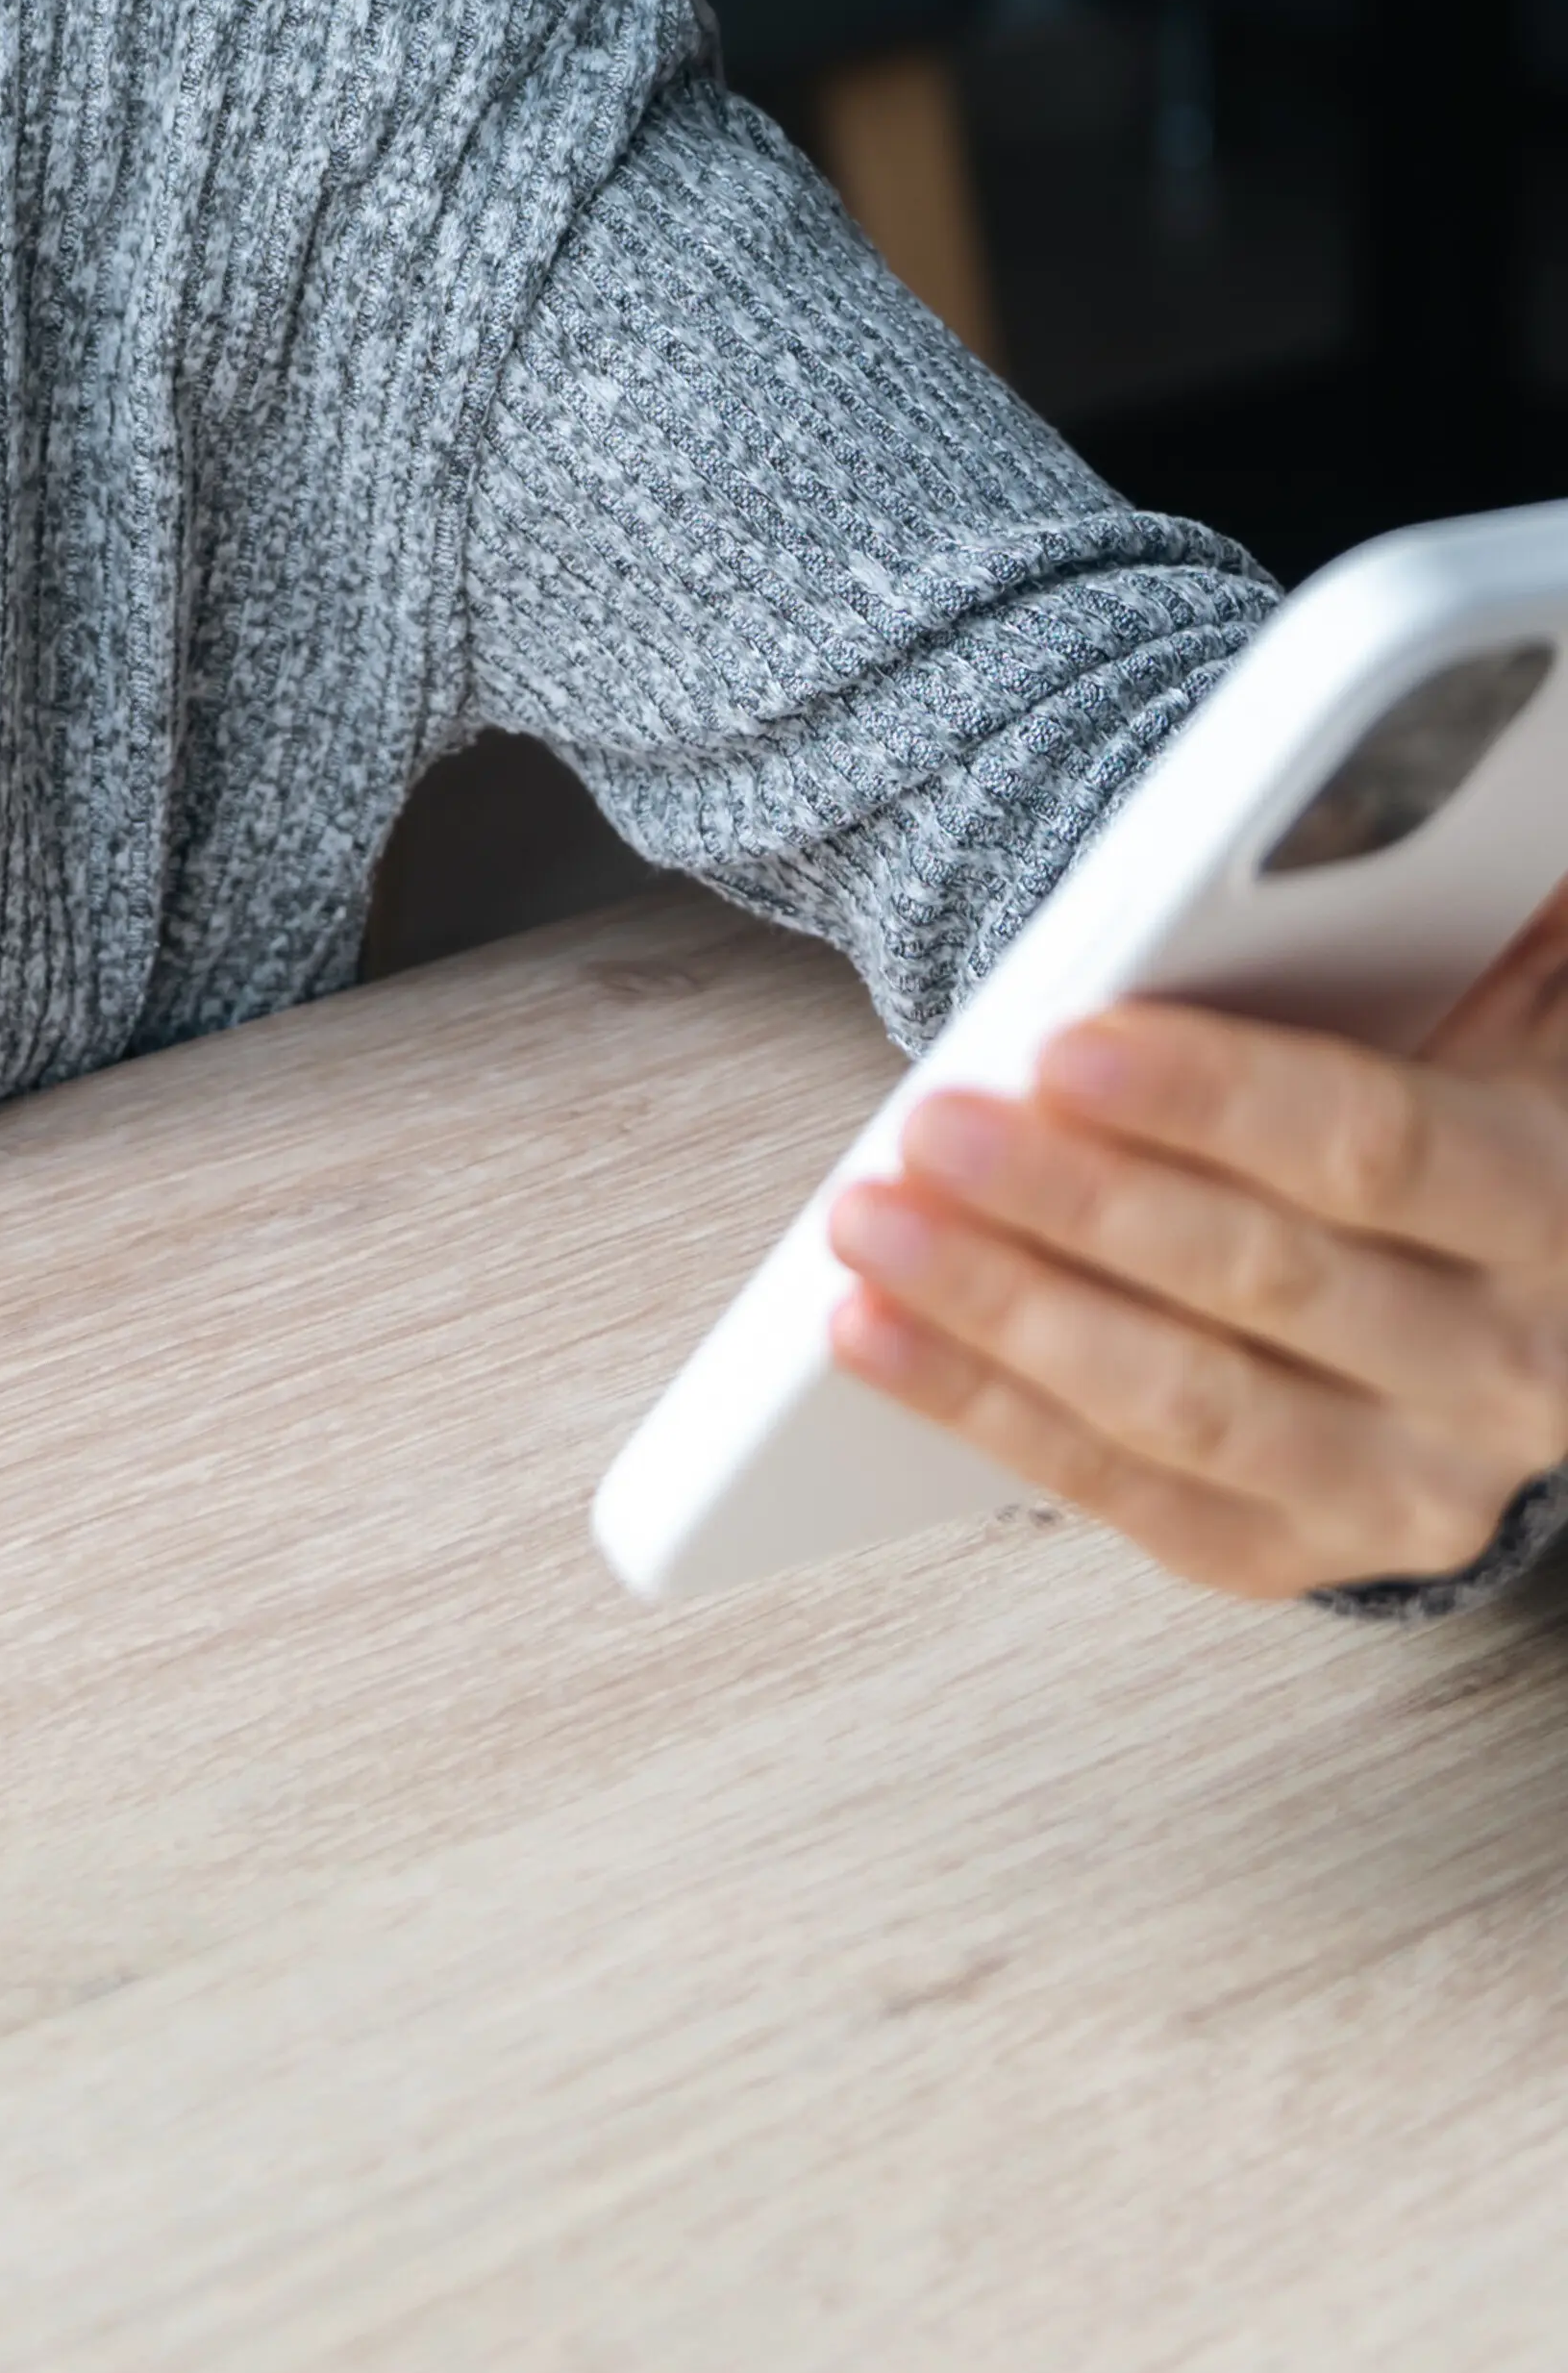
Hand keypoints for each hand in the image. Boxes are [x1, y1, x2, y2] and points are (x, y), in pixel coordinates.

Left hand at [825, 887, 1567, 1599]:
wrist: (1519, 1286)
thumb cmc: (1452, 1101)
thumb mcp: (1489, 1001)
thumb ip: (1424, 925)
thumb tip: (1322, 823)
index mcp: (1552, 1198)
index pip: (1373, 1147)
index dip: (1214, 1098)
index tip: (1062, 1045)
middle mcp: (1507, 1365)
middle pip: (1259, 1279)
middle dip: (1072, 1200)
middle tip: (930, 1129)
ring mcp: (1417, 1484)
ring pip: (1184, 1404)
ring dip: (1003, 1313)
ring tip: (872, 1226)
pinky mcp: (1315, 1549)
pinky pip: (1134, 1495)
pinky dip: (986, 1412)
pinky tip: (875, 1335)